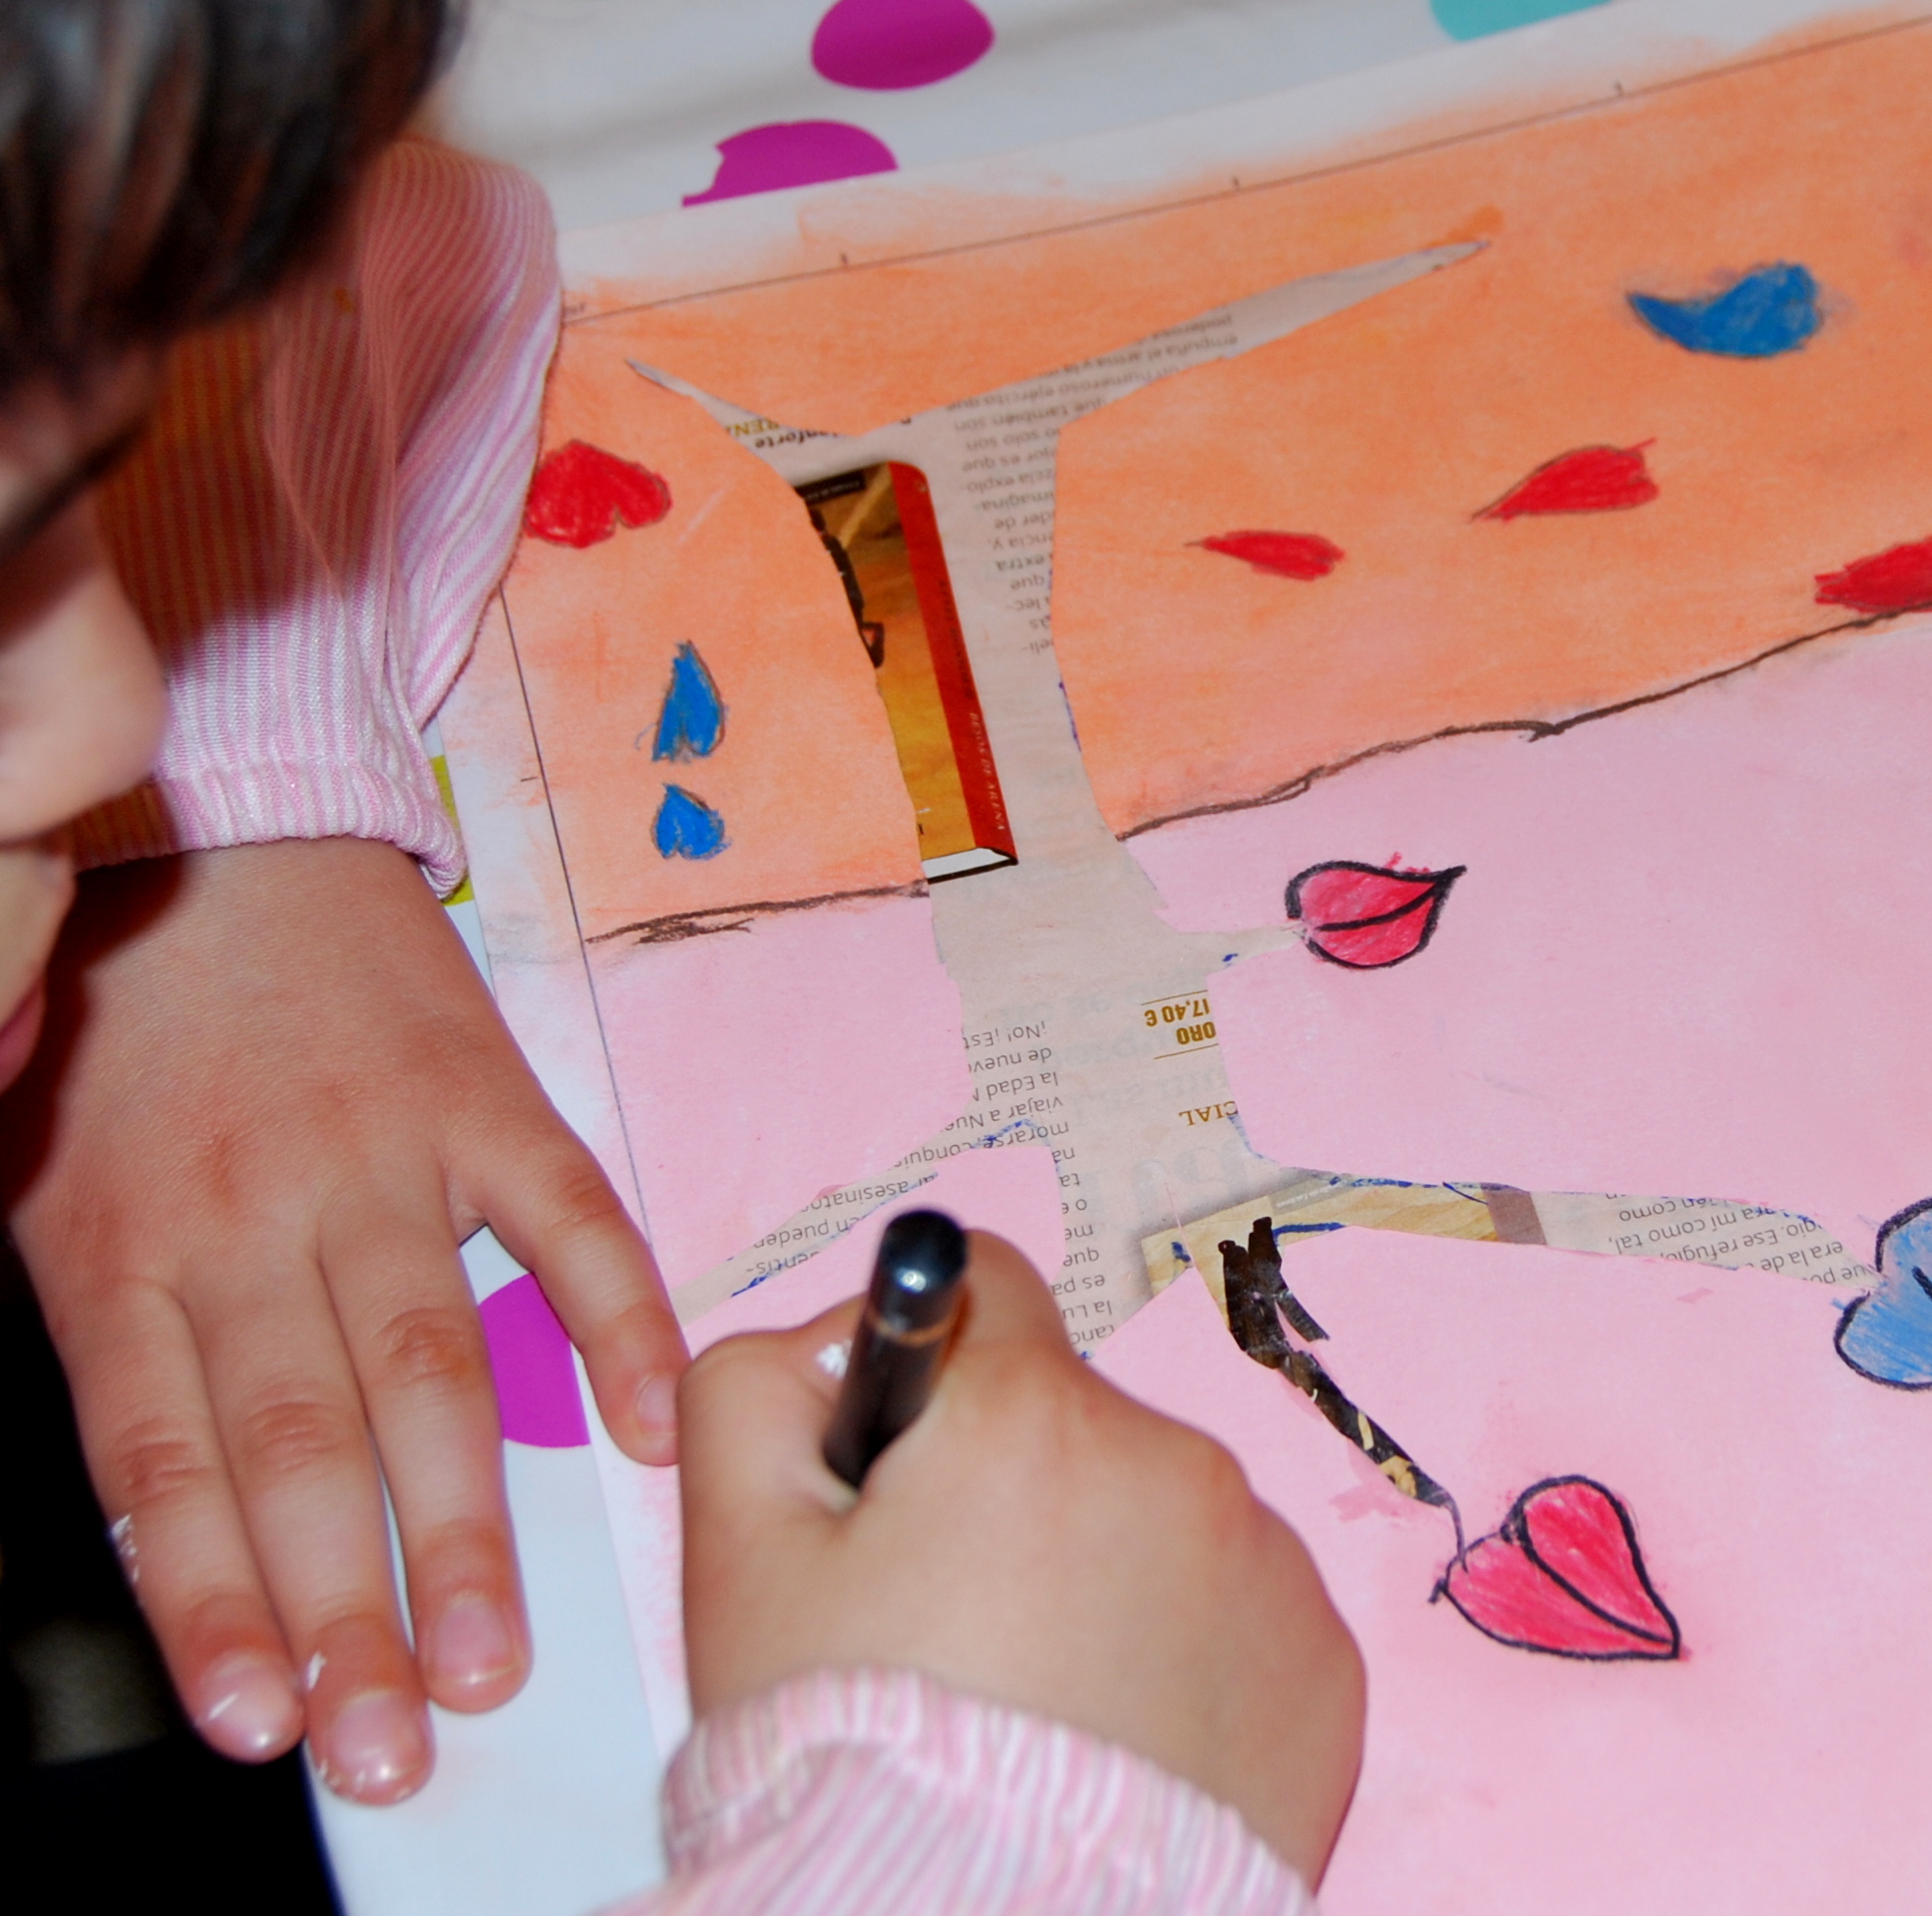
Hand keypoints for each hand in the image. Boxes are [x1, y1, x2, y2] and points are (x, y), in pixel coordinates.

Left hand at [0, 837, 686, 1800]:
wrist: (218, 840)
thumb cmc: (130, 1035)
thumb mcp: (66, 1194)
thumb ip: (133, 1349)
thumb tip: (206, 1532)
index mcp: (125, 1252)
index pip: (166, 1465)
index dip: (212, 1603)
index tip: (261, 1725)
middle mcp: (249, 1218)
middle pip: (300, 1442)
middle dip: (345, 1609)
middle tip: (394, 1741)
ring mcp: (379, 1156)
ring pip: (425, 1363)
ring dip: (462, 1521)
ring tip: (495, 1656)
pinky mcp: (488, 1098)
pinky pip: (567, 1219)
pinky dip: (617, 1320)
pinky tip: (655, 1426)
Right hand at [680, 1233, 1365, 1884]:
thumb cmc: (854, 1755)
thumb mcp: (738, 1554)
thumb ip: (757, 1390)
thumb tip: (834, 1339)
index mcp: (1030, 1414)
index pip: (977, 1286)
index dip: (924, 1369)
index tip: (906, 1464)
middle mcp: (1171, 1461)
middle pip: (1069, 1416)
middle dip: (1009, 1485)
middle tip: (947, 1619)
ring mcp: (1263, 1562)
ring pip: (1154, 1513)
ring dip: (1099, 1568)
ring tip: (1034, 1697)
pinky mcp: (1321, 1659)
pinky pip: (1236, 1607)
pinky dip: (1181, 1650)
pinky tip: (1115, 1734)